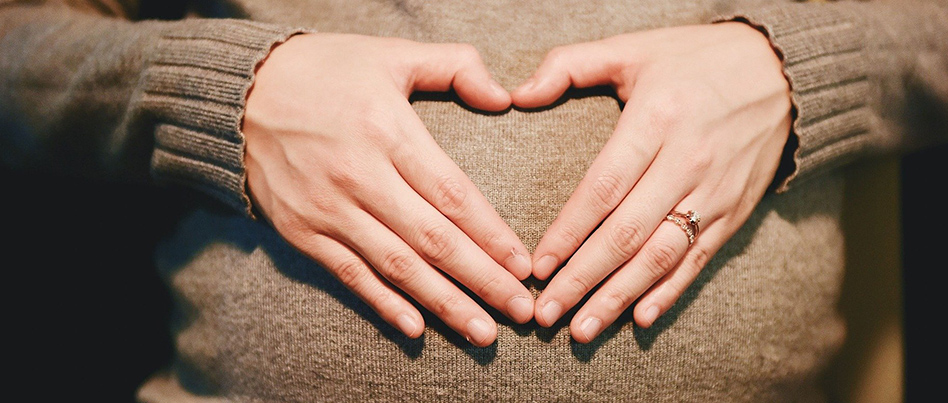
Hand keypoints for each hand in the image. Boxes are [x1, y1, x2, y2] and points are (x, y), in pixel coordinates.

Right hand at [244, 33, 533, 345]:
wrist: (241, 91)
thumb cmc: (326, 70)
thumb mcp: (392, 54)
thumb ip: (455, 66)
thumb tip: (504, 97)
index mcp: (387, 130)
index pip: (452, 194)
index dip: (492, 235)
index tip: (523, 266)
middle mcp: (358, 175)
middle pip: (433, 240)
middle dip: (483, 280)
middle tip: (521, 312)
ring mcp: (327, 208)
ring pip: (397, 266)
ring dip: (444, 303)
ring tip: (483, 332)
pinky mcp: (302, 231)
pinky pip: (349, 275)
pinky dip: (383, 304)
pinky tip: (416, 328)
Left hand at [512, 23, 791, 341]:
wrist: (782, 72)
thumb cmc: (694, 60)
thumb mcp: (632, 48)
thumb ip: (569, 65)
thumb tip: (516, 95)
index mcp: (656, 119)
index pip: (604, 187)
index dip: (568, 231)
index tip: (537, 266)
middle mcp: (687, 161)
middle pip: (627, 233)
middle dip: (583, 278)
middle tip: (546, 313)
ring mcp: (715, 191)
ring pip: (661, 255)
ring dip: (619, 297)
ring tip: (582, 329)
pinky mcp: (735, 211)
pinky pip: (699, 259)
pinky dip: (670, 292)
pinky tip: (640, 318)